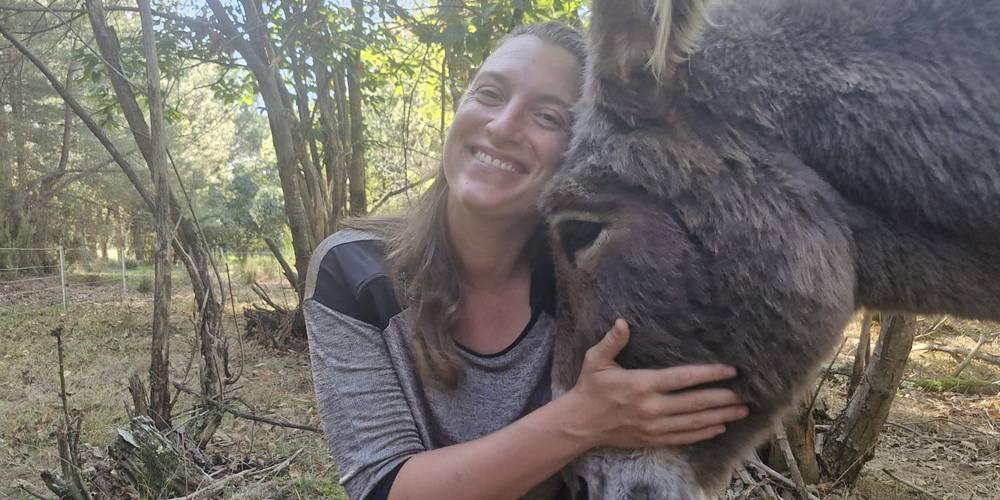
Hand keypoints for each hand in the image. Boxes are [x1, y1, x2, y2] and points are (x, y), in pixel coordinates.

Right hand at [565, 319, 747, 448]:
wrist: (580, 423)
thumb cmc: (590, 388)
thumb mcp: (595, 360)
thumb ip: (612, 341)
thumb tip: (623, 322)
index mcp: (642, 385)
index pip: (683, 379)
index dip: (709, 374)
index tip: (730, 371)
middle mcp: (651, 407)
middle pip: (695, 402)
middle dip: (722, 398)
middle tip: (744, 394)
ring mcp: (653, 426)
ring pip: (694, 422)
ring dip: (720, 416)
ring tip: (740, 411)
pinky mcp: (652, 439)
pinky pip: (684, 437)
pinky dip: (704, 433)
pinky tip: (719, 427)